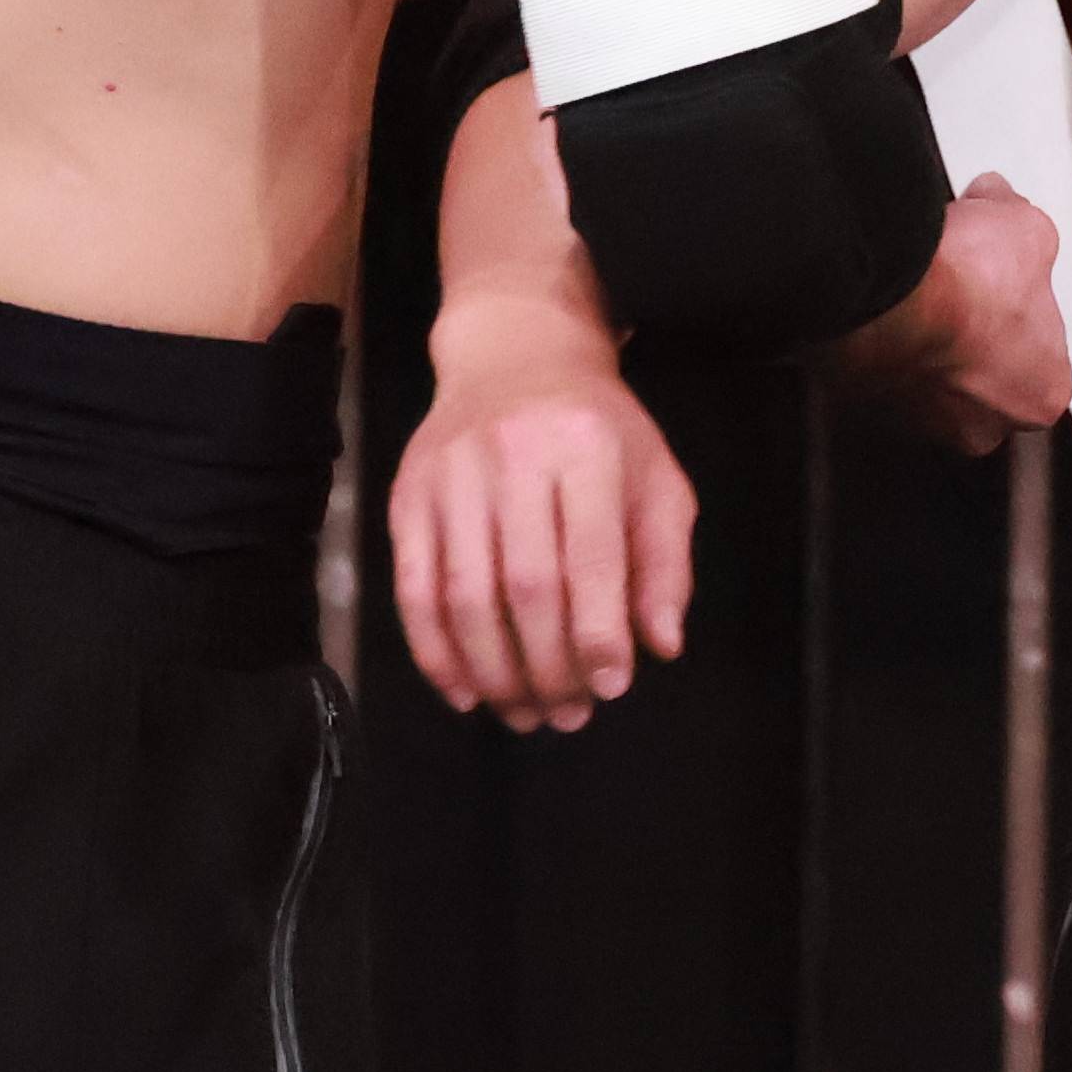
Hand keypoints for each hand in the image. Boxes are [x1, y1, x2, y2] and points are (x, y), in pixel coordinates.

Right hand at [392, 312, 693, 731]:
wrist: (515, 356)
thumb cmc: (600, 428)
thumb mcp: (656, 478)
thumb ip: (665, 562)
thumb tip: (661, 645)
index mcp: (586, 448)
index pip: (590, 557)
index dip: (597, 633)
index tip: (612, 686)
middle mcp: (513, 457)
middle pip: (523, 585)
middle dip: (547, 665)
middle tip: (568, 714)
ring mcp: (451, 476)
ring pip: (463, 596)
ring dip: (493, 671)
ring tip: (523, 713)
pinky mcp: (406, 496)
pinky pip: (414, 590)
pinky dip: (435, 652)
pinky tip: (465, 691)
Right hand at [853, 179, 1069, 459]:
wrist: (887, 298)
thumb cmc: (969, 280)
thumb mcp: (1027, 229)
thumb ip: (1025, 227)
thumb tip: (996, 200)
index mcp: (1043, 394)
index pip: (1043, 352)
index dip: (1023, 305)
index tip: (1004, 277)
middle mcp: (987, 426)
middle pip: (988, 372)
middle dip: (976, 330)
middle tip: (961, 282)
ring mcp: (924, 427)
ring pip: (934, 377)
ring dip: (930, 339)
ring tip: (920, 289)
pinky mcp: (871, 411)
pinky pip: (888, 373)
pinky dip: (888, 344)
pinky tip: (888, 303)